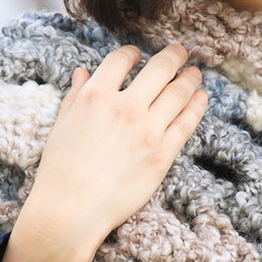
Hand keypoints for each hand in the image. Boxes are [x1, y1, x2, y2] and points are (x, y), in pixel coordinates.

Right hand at [0, 42, 207, 261]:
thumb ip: (76, 95)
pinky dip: (196, 106)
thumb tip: (82, 72)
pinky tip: (200, 97)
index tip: (138, 54)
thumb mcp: (62, 125)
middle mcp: (125, 108)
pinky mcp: (163, 154)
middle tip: (181, 51)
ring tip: (195, 72)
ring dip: (189, 78)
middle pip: (159, 69)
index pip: (121, 60)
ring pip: (178, 93)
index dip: (132, 53)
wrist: (72, 210)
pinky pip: (187, 123)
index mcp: (95, 96)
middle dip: (173, 56)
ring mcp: (147, 130)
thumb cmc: (60, 170)